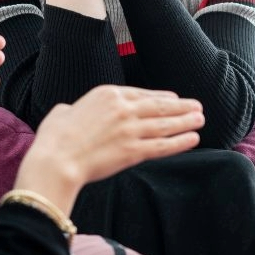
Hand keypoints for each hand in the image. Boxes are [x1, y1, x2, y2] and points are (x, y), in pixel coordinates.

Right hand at [14, 85, 202, 214]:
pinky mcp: (134, 152)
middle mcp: (123, 109)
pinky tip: (193, 139)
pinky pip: (163, 146)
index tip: (174, 98)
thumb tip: (72, 111)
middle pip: (159, 106)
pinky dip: (180, 142)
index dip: (162, 97)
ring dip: (186, 122)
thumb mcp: (63, 111)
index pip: (142, 94)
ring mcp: (131, 130)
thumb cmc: (54, 138)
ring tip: (200, 120)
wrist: (56, 160)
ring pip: (165, 124)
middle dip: (181, 106)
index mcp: (107, 94)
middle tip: (197, 107)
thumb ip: (75, 108)